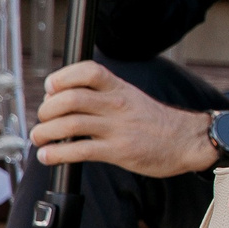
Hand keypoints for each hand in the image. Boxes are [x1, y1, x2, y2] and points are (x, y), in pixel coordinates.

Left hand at [31, 63, 222, 177]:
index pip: (88, 71)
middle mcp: (118, 105)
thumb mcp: (133, 98)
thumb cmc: (157, 122)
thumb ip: (104, 97)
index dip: (63, 76)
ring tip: (40, 138)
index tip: (51, 87)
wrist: (188, 140)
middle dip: (47, 109)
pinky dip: (56, 153)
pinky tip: (48, 155)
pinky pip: (79, 150)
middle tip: (44, 118)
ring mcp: (118, 128)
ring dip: (45, 132)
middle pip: (70, 98)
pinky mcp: (119, 151)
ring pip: (70, 123)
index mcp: (121, 88)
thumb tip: (64, 101)